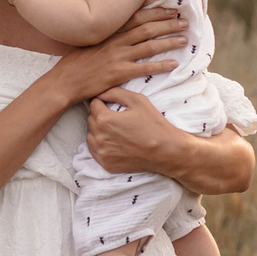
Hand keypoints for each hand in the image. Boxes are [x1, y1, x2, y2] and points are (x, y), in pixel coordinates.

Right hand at [56, 5, 183, 104]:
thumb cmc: (73, 64)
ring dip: (169, 42)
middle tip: (184, 22)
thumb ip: (104, 37)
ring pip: (150, 46)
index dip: (155, 13)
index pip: (136, 18)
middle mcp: (115, 42)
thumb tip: (116, 32)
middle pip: (147, 29)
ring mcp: (117, 57)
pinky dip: (161, 65)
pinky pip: (145, 68)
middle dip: (168, 24)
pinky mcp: (119, 73)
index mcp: (108, 33)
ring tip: (185, 40)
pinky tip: (174, 64)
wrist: (63, 82)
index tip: (169, 10)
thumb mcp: (87, 43)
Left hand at [87, 88, 254, 191]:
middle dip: (100, 116)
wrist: (166, 151)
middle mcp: (99, 137)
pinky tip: (115, 142)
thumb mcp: (138, 101)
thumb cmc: (154, 124)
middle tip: (116, 117)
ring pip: (91, 136)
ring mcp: (101, 152)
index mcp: (105, 119)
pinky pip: (95, 151)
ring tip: (116, 130)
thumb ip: (115, 93)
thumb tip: (100, 91)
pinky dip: (101, 145)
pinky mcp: (106, 164)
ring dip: (98, 131)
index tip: (111, 104)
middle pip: (90, 120)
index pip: (93, 104)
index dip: (102, 102)